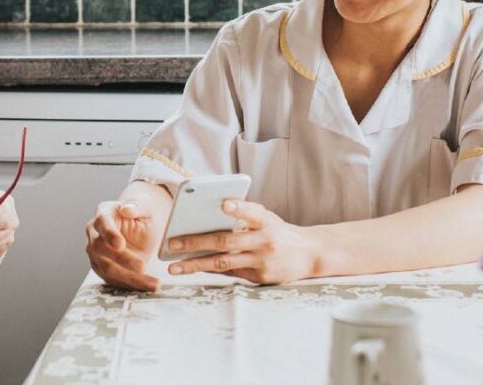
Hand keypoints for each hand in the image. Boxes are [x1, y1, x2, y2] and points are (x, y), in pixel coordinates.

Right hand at [85, 201, 163, 291]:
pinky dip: (129, 285)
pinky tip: (146, 286)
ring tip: (152, 283)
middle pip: (100, 249)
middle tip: (142, 266)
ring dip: (129, 278)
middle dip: (122, 260)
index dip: (109, 234)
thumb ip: (138, 206)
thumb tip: (127, 209)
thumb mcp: (147, 206)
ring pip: (106, 268)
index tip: (120, 244)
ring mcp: (96, 252)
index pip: (102, 223)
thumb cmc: (144, 213)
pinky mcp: (103, 267)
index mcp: (104, 213)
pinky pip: (113, 280)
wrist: (143, 225)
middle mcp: (95, 233)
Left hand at [166, 200, 318, 284]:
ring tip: (174, 266)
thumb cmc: (278, 232)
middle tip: (172, 243)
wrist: (310, 254)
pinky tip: (192, 267)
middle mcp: (265, 240)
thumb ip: (245, 218)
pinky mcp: (259, 276)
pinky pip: (229, 272)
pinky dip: (208, 269)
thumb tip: (206, 221)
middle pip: (226, 241)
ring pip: (223, 262)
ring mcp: (262, 260)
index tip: (224, 205)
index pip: (253, 212)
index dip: (239, 209)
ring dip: (195, 264)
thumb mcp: (267, 219)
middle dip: (196, 242)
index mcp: (267, 221)